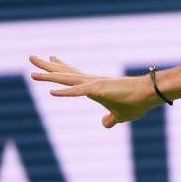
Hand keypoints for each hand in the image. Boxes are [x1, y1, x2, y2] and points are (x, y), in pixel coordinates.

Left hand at [29, 55, 156, 128]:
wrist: (149, 95)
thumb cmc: (137, 103)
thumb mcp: (120, 115)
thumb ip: (110, 119)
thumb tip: (104, 124)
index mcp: (95, 86)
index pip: (73, 74)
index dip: (60, 68)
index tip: (50, 58)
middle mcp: (91, 81)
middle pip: (65, 72)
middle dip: (46, 67)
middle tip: (31, 57)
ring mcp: (94, 84)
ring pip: (67, 79)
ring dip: (48, 77)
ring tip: (31, 73)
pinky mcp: (99, 90)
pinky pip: (79, 92)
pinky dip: (65, 92)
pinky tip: (52, 92)